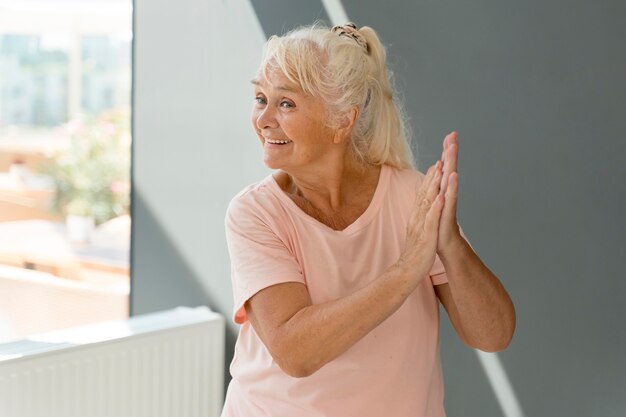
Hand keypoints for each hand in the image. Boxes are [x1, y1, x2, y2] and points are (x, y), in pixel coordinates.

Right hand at [398, 161, 444, 278]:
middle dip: (433, 175)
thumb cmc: (415, 252)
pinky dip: (435, 208)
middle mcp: (417, 217)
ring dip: (433, 186)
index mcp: (416, 216)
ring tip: (440, 171)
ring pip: (427, 202)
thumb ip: (419, 218)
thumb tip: (423, 208)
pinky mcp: (426, 236)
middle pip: (425, 193)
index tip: (437, 163)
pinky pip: (431, 220)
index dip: (430, 178)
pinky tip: (441, 197)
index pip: (423, 194)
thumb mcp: (417, 230)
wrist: (407, 271)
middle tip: (441, 158)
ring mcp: (421, 226)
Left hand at [438, 132, 462, 253]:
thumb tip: (438, 170)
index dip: (446, 151)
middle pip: (449, 168)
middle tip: (454, 134)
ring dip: (452, 163)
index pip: (445, 167)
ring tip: (452, 148)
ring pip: (450, 179)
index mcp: (443, 190)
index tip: (449, 135)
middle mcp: (448, 193)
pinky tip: (453, 175)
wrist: (445, 245)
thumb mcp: (434, 203)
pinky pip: (450, 198)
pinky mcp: (448, 213)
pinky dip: (451, 186)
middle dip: (451, 151)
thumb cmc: (439, 224)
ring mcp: (449, 202)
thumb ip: (436, 186)